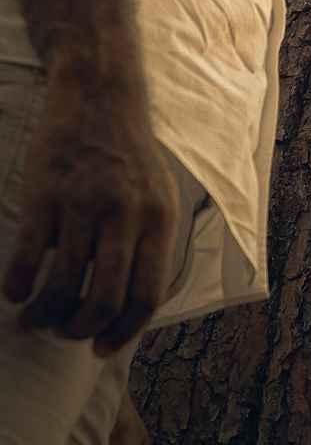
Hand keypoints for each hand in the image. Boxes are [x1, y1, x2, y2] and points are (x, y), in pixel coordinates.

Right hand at [2, 56, 181, 355]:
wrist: (99, 96)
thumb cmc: (130, 157)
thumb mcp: (159, 196)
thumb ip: (152, 246)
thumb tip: (133, 311)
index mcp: (159, 218)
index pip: (148, 295)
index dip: (123, 332)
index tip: (101, 348)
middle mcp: (125, 213)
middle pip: (103, 298)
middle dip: (79, 330)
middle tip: (64, 333)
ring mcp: (83, 203)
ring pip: (62, 285)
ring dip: (45, 314)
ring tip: (36, 318)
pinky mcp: (45, 193)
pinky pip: (29, 258)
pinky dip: (18, 287)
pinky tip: (16, 292)